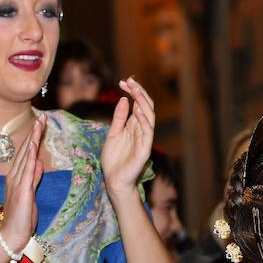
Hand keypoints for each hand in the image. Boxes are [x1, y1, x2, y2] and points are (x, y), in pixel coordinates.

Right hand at [1, 115, 44, 251]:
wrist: (12, 234)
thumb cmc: (21, 217)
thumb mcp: (31, 193)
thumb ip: (34, 177)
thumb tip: (39, 162)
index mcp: (17, 177)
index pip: (26, 154)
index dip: (33, 138)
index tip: (40, 124)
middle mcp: (14, 176)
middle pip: (25, 150)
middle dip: (34, 133)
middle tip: (41, 117)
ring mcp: (17, 182)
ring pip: (25, 156)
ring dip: (33, 140)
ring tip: (39, 125)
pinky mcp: (22, 191)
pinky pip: (27, 171)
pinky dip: (30, 157)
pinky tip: (33, 146)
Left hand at [101, 78, 154, 200]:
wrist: (114, 181)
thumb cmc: (114, 159)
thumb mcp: (113, 134)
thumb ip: (119, 118)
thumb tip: (123, 99)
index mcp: (135, 126)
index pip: (139, 104)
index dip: (133, 91)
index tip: (123, 81)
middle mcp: (142, 130)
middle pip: (146, 107)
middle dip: (139, 92)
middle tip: (129, 81)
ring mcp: (145, 140)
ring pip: (149, 117)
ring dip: (142, 102)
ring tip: (134, 90)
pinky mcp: (144, 150)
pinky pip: (147, 133)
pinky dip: (144, 121)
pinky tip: (136, 111)